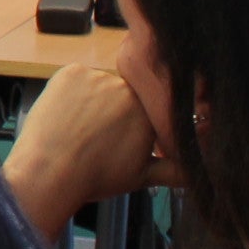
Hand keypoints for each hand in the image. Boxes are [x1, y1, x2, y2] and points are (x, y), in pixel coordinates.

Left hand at [1, 64, 163, 240]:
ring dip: (96, 101)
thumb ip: (176, 170)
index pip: (150, 109)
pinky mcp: (71, 72)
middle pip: (126, 95)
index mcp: (148, 113)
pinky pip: (79, 78)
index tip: (122, 138)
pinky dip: (74, 92)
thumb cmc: (94, 177)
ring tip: (80, 128)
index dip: (137, 125)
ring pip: (102, 85)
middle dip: (117, 113)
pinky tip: (68, 115)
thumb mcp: (142, 177)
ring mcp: (98, 76)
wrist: (49, 172)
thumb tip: (199, 172)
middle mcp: (127, 89)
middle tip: (98, 135)